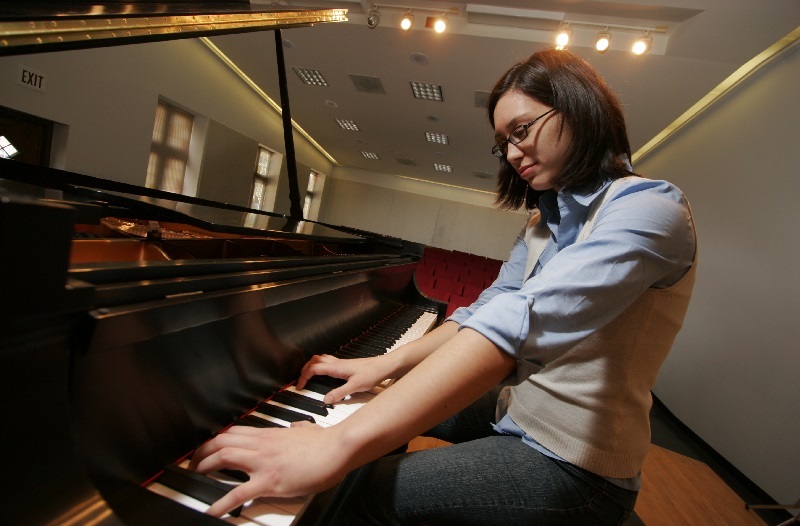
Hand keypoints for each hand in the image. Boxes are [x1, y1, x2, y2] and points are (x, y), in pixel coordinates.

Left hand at [189, 423, 346, 517]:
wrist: (336, 448)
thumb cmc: (326, 442)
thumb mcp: (307, 429)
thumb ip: (298, 428)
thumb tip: (299, 427)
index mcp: (269, 434)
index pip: (234, 432)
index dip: (216, 439)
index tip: (208, 447)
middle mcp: (262, 445)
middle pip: (221, 440)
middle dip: (202, 451)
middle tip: (193, 463)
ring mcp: (263, 462)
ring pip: (223, 456)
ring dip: (204, 466)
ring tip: (194, 477)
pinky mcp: (268, 481)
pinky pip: (238, 493)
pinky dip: (220, 503)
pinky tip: (211, 510)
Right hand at [296, 354, 392, 403]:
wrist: (384, 366)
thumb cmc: (372, 373)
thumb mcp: (355, 387)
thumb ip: (339, 393)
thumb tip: (326, 400)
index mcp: (336, 367)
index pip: (313, 368)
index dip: (303, 377)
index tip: (299, 386)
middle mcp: (337, 363)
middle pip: (314, 360)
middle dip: (304, 369)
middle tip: (301, 380)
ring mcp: (342, 363)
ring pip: (321, 359)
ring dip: (312, 365)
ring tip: (308, 375)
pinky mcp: (346, 365)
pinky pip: (329, 361)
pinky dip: (321, 366)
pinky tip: (325, 374)